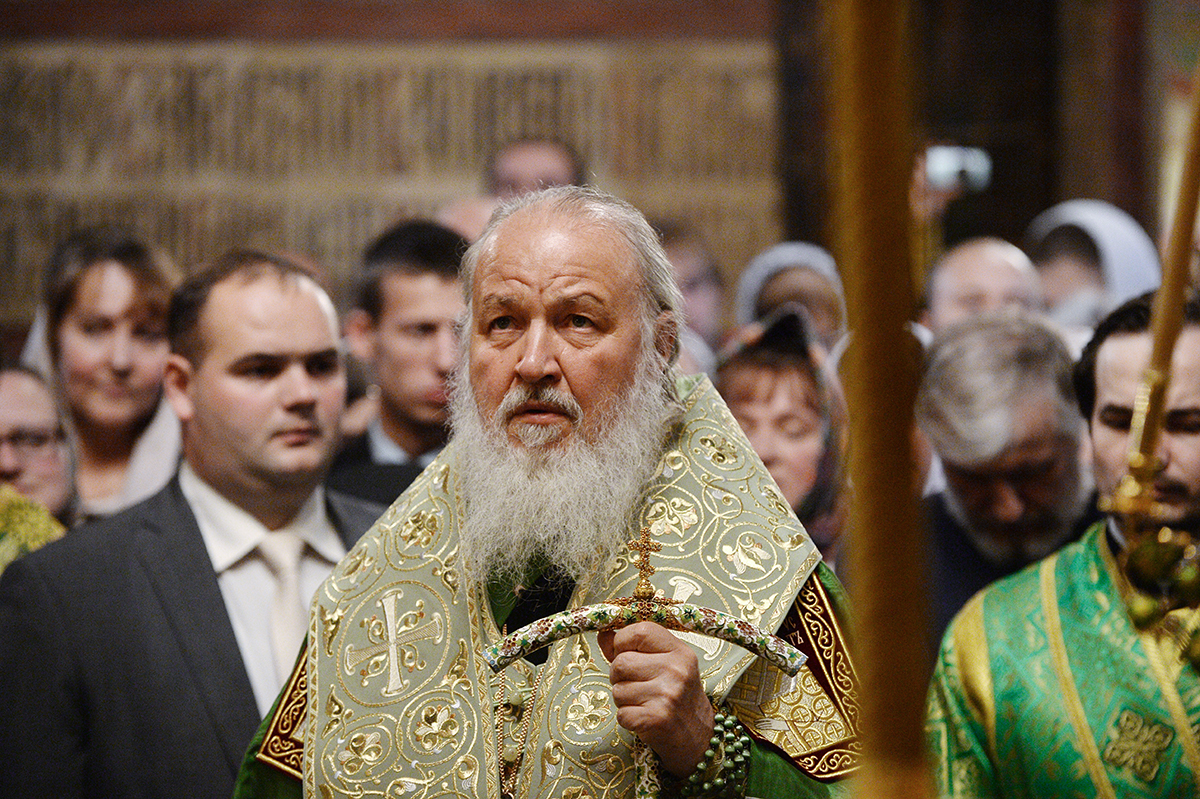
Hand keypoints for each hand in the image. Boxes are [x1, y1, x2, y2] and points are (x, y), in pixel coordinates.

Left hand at [597, 622, 713, 776]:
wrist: (698, 737)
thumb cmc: (677, 695)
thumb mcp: (664, 663)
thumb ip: (633, 646)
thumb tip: (603, 633)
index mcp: (680, 651)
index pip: (639, 631)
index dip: (622, 641)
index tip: (625, 652)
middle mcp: (676, 670)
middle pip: (620, 662)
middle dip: (619, 676)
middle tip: (637, 685)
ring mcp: (668, 695)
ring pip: (617, 689)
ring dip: (623, 699)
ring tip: (643, 702)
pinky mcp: (657, 719)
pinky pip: (621, 713)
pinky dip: (627, 718)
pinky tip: (644, 718)